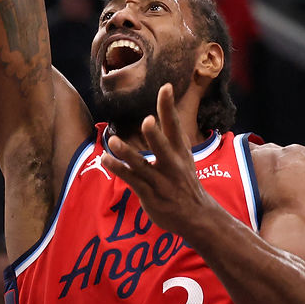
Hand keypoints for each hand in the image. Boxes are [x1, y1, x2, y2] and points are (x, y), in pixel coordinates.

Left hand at [101, 83, 211, 236]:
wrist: (197, 217)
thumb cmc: (185, 181)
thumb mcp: (184, 156)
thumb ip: (171, 134)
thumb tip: (166, 107)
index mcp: (180, 151)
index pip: (175, 125)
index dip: (168, 107)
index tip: (166, 87)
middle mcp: (172, 164)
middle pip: (163, 147)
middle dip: (155, 135)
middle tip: (147, 121)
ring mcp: (161, 181)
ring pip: (142, 165)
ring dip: (128, 154)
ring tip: (114, 141)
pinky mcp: (150, 195)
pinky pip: (132, 180)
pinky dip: (119, 170)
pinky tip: (107, 160)